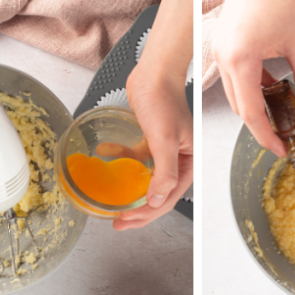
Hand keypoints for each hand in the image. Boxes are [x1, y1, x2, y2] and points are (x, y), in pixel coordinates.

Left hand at [118, 0, 193, 229]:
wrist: (154, 72)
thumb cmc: (163, 100)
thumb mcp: (165, 140)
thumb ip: (164, 173)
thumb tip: (157, 201)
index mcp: (188, 164)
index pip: (168, 199)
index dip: (147, 213)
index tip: (127, 220)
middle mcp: (178, 162)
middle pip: (158, 195)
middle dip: (138, 210)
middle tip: (118, 222)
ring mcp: (163, 152)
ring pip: (146, 181)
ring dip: (130, 192)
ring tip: (113, 203)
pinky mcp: (150, 141)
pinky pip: (135, 160)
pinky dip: (121, 161)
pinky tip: (106, 156)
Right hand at [213, 0, 294, 157]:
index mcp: (240, 58)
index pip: (250, 113)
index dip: (265, 136)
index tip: (280, 149)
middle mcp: (223, 55)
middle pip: (239, 107)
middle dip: (261, 126)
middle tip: (284, 138)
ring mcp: (219, 48)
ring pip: (234, 93)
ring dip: (256, 108)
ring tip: (281, 116)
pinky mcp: (223, 42)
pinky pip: (234, 76)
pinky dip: (251, 88)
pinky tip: (272, 90)